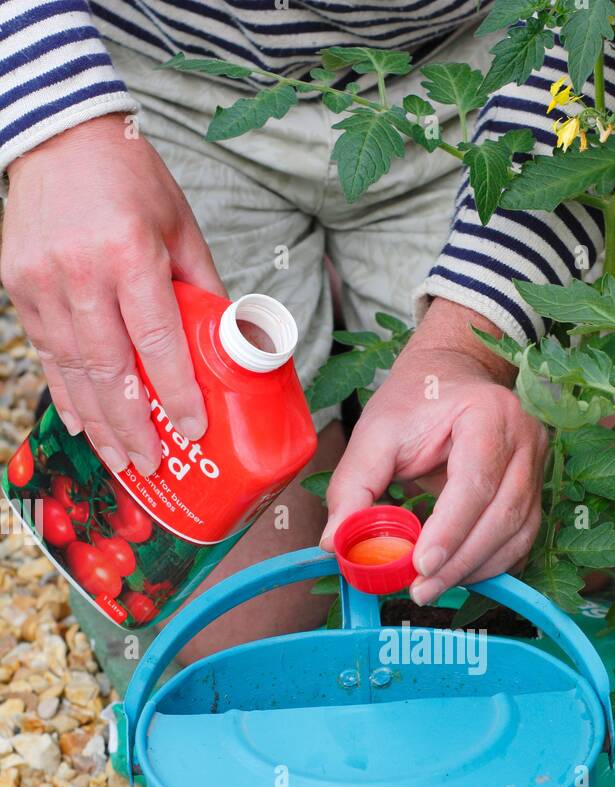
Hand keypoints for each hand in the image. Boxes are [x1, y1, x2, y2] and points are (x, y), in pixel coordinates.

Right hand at [2, 114, 224, 474]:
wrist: (56, 132)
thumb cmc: (129, 179)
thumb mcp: (180, 226)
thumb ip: (203, 287)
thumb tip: (234, 342)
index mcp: (129, 254)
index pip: (157, 342)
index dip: (175, 393)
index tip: (191, 431)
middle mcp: (80, 272)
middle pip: (108, 370)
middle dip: (131, 427)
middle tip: (151, 468)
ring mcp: (42, 281)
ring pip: (72, 370)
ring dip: (98, 423)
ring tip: (121, 461)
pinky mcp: (18, 285)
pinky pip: (46, 353)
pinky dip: (67, 393)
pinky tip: (85, 424)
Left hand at [321, 298, 547, 604]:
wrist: (453, 375)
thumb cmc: (416, 401)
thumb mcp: (375, 432)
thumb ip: (353, 485)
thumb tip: (335, 542)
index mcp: (489, 414)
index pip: (476, 481)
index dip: (450, 530)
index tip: (421, 565)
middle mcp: (525, 439)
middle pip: (503, 514)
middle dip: (459, 561)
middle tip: (420, 589)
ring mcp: (536, 467)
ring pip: (517, 534)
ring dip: (474, 568)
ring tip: (431, 586)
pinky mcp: (535, 492)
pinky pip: (520, 540)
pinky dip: (489, 564)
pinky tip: (456, 574)